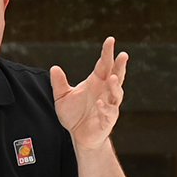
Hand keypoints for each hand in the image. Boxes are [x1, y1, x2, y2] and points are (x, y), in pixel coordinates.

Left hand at [51, 37, 126, 151]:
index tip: (110, 40)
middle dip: (120, 66)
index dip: (107, 53)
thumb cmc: (74, 115)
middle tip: (123, 55)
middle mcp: (105, 91)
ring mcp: (109, 105)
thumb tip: (54, 68)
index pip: (104, 64)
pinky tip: (100, 102)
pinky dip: (105, 107)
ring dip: (114, 86)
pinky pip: (109, 112)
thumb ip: (59, 83)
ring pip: (116, 93)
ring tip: (111, 78)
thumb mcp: (62, 97)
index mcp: (96, 82)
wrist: (78, 136)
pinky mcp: (108, 119)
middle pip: (116, 75)